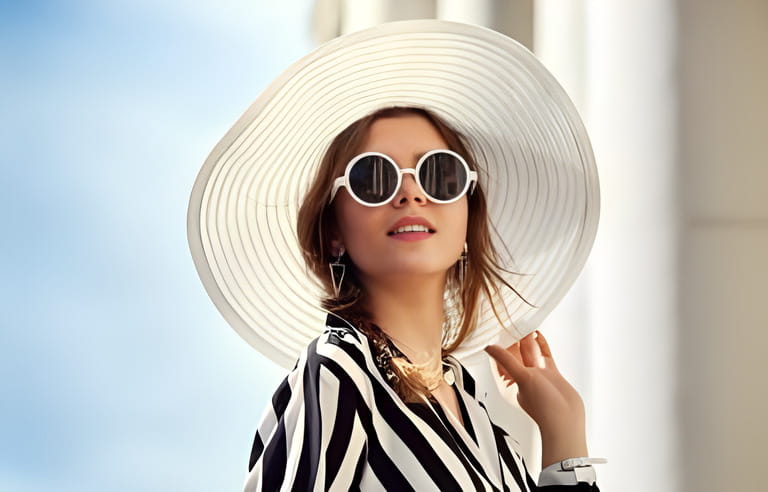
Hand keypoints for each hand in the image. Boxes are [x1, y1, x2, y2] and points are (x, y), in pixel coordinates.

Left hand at [485, 331, 587, 465]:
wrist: (567, 420)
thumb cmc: (543, 407)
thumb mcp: (522, 378)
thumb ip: (506, 360)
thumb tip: (489, 347)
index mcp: (509, 381)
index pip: (500, 358)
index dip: (498, 343)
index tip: (496, 327)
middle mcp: (522, 377)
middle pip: (515, 353)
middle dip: (513, 338)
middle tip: (511, 320)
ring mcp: (537, 375)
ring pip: (529, 352)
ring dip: (527, 339)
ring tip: (524, 321)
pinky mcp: (551, 373)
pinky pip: (544, 355)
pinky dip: (541, 344)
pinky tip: (538, 333)